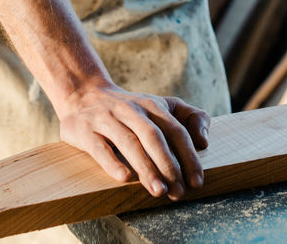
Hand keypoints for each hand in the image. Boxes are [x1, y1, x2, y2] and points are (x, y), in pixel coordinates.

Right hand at [56, 82, 210, 198]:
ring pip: (129, 143)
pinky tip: (125, 178)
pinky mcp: (84, 130)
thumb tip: (204, 141)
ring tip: (159, 191)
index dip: (188, 156)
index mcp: (152, 106)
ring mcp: (106, 119)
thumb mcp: (161, 106)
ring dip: (146, 168)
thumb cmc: (131, 109)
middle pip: (153, 136)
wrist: (82, 94)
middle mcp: (130, 110)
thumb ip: (189, 118)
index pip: (175, 130)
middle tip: (178, 192)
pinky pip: (100, 147)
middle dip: (168, 164)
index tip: (197, 181)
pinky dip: (113, 162)